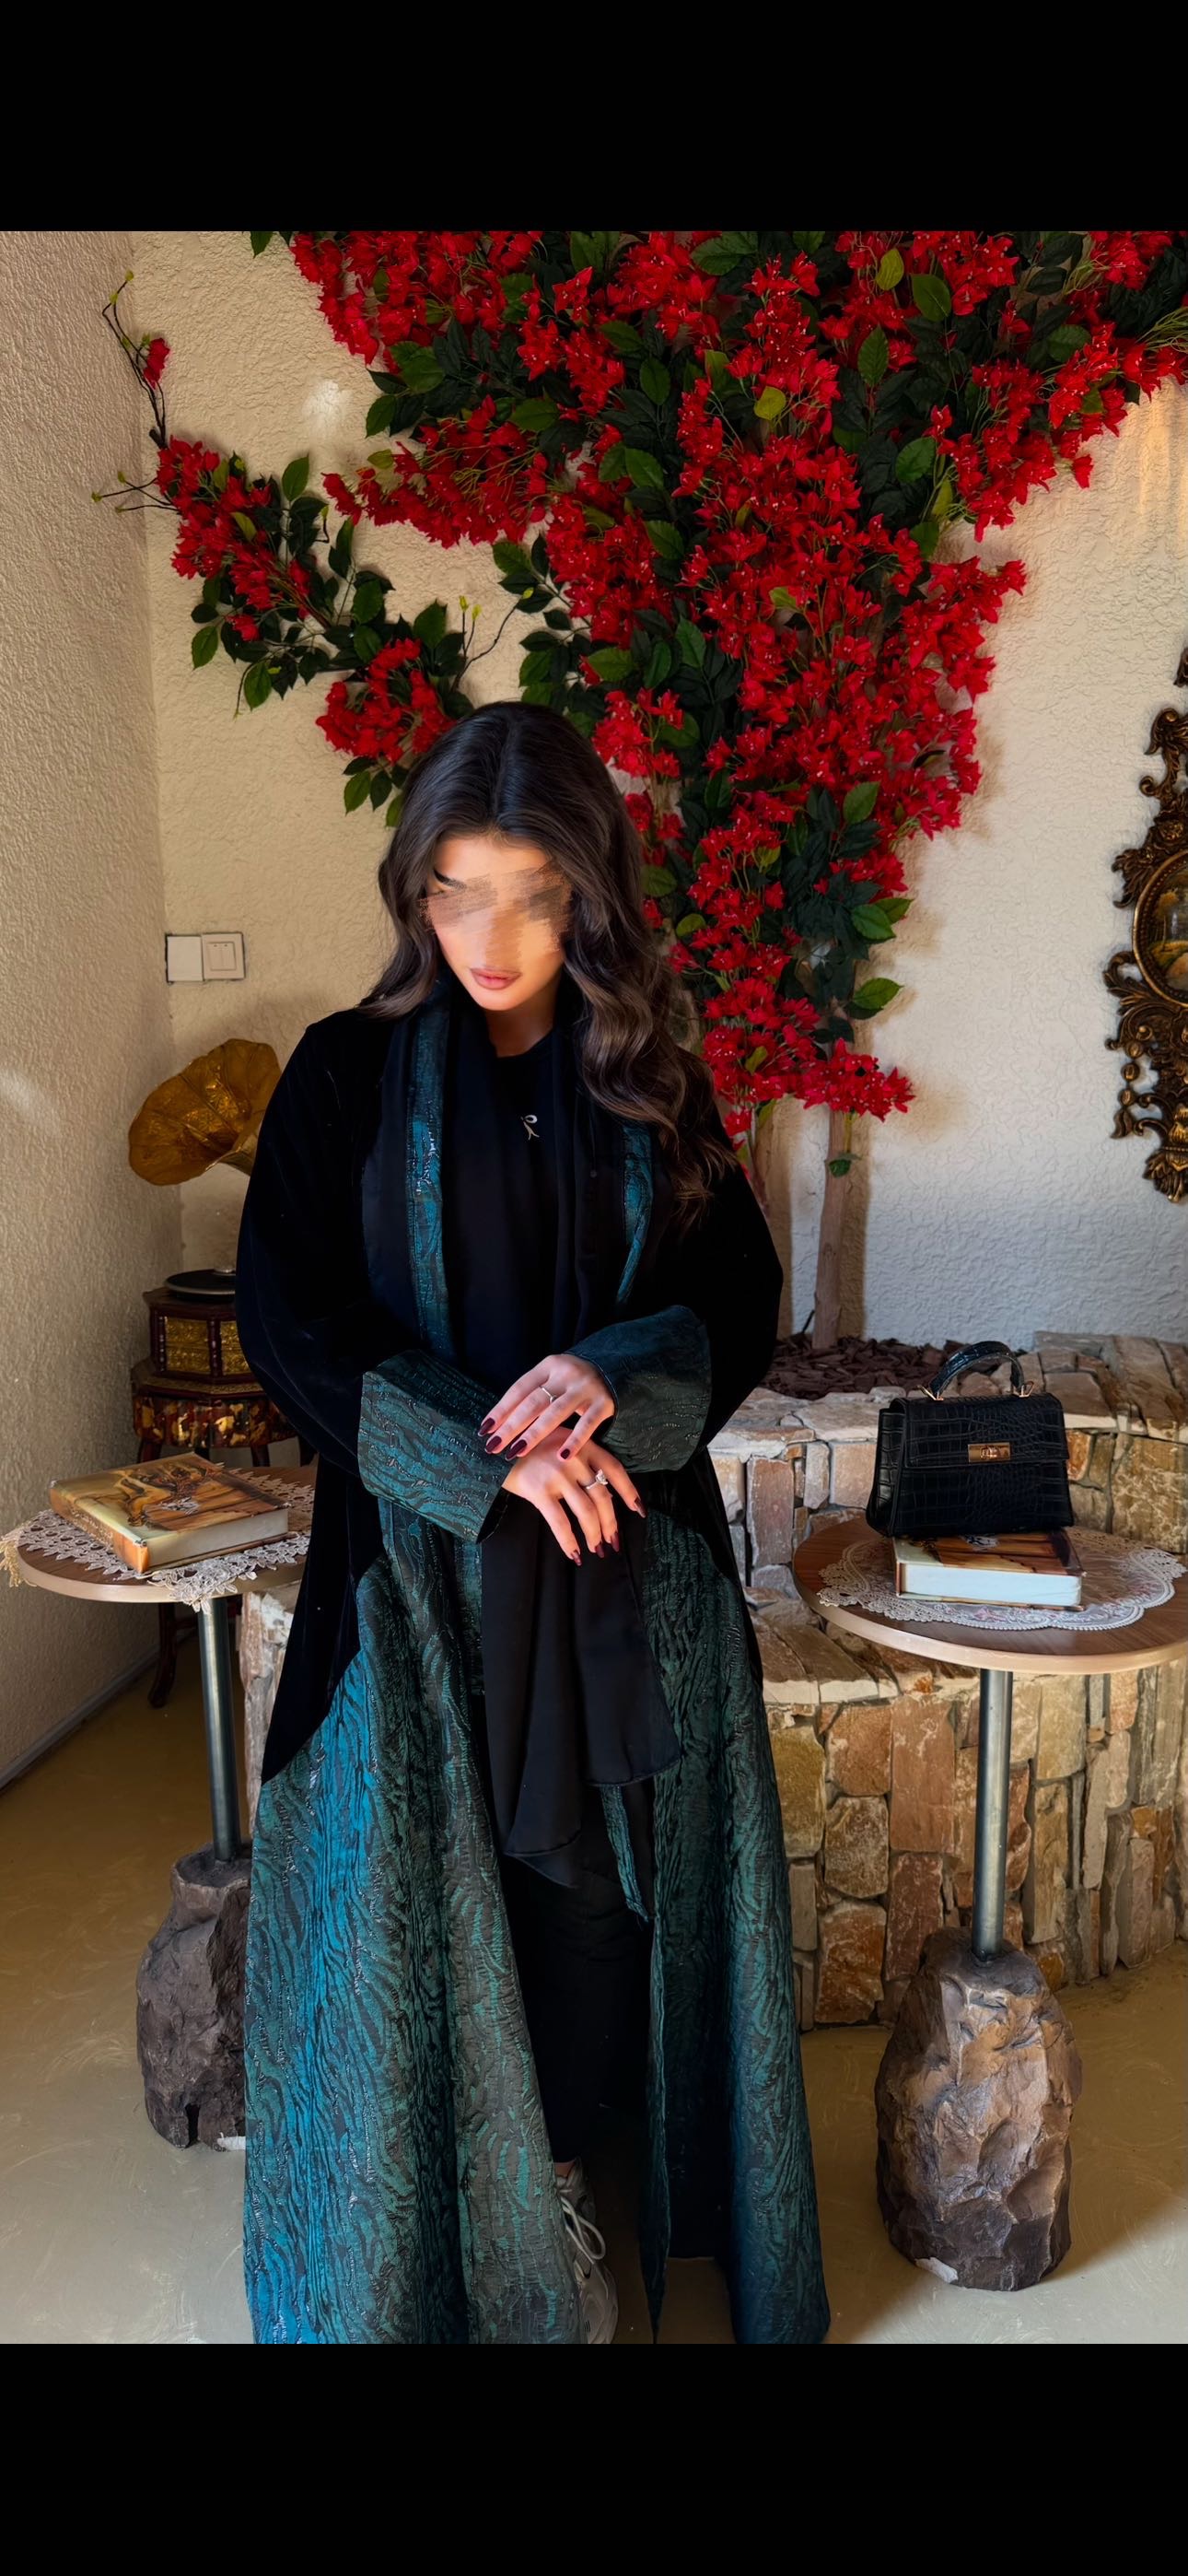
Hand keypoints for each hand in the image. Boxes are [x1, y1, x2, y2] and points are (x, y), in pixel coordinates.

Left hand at [480, 1352, 613, 1462]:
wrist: (616, 1369)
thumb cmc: (573, 1381)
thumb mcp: (553, 1378)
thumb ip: (532, 1395)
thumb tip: (498, 1424)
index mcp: (549, 1366)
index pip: (519, 1389)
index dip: (501, 1410)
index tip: (485, 1430)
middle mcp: (566, 1374)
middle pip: (533, 1402)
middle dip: (511, 1426)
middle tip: (494, 1446)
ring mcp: (586, 1388)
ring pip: (556, 1413)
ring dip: (534, 1434)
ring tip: (516, 1452)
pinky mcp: (604, 1403)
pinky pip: (587, 1425)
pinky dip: (574, 1441)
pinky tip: (561, 1456)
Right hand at [501, 1430, 642, 1563]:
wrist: (493, 1444)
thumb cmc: (526, 1445)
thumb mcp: (557, 1439)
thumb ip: (578, 1456)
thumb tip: (599, 1491)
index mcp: (582, 1444)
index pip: (614, 1469)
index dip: (629, 1491)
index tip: (639, 1510)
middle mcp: (574, 1457)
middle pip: (603, 1496)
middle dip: (610, 1523)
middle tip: (612, 1542)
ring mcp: (557, 1473)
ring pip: (586, 1511)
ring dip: (594, 1534)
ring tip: (595, 1549)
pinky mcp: (538, 1489)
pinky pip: (559, 1522)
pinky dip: (569, 1541)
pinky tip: (573, 1553)